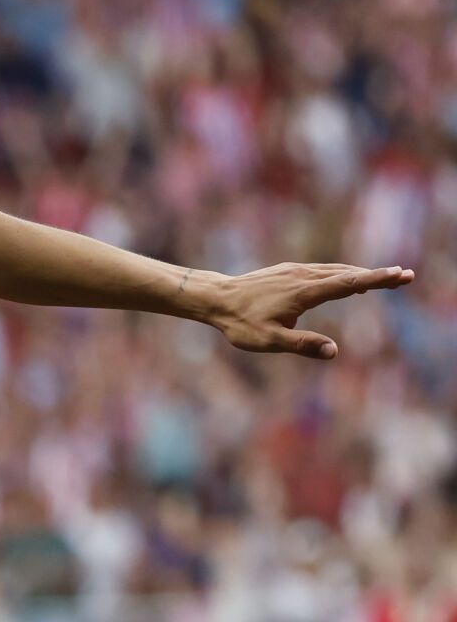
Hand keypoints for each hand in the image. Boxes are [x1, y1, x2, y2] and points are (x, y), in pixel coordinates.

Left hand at [206, 263, 413, 358]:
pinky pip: (322, 270)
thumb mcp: (269, 341)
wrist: (215, 299)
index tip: (400, 275)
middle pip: (348, 273)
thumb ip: (302, 344)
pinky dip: (342, 274)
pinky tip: (349, 279)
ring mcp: (294, 270)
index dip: (376, 280)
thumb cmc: (240, 323)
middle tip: (406, 277)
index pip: (348, 284)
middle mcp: (303, 276)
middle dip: (377, 275)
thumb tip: (333, 351)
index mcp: (303, 292)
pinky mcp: (287, 271)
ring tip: (386, 277)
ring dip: (361, 273)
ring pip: (335, 270)